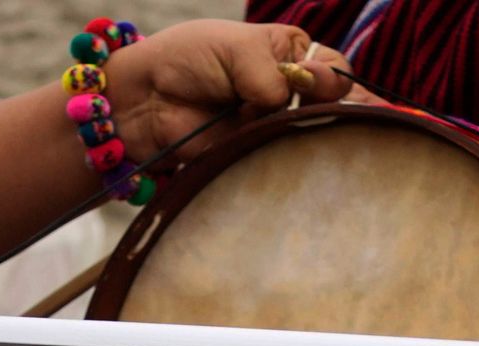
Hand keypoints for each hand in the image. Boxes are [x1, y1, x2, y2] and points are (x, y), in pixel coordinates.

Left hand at [102, 19, 356, 161]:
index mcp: (292, 57)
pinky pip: (281, 165)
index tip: (316, 84)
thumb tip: (284, 103)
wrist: (144, 99)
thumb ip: (269, 73)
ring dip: (307, 140)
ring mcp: (275, 129)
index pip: (333, 70)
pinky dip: (283, 163)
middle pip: (333, 110)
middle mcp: (291, 94)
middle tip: (315, 115)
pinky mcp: (257, 159)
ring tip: (292, 139)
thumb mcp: (235, 47)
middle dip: (333, 115)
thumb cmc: (188, 58)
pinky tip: (286, 161)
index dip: (333, 81)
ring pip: (310, 141)